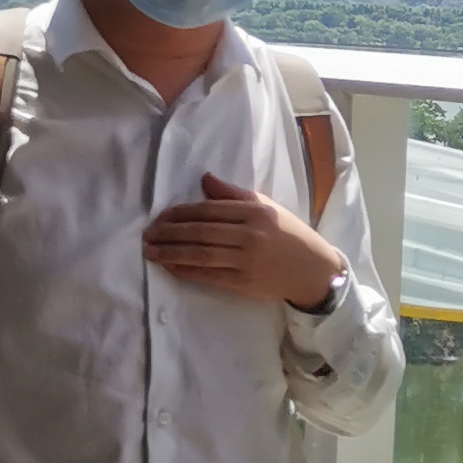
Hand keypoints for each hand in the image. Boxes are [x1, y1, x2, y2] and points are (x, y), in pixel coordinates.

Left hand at [143, 175, 345, 308]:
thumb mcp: (267, 207)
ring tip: (151, 251)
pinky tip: (170, 267)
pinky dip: (187, 271)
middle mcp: (249, 235)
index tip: (161, 216)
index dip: (181, 213)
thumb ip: (234, 195)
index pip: (209, 210)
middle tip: (148, 234)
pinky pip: (209, 276)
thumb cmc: (289, 235)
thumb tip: (205, 180)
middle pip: (201, 232)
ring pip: (201, 254)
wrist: (313, 270)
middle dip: (170, 233)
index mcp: (255, 212)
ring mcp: (247, 261)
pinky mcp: (245, 283)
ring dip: (171, 253)